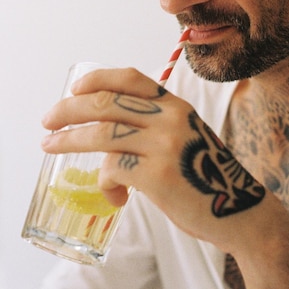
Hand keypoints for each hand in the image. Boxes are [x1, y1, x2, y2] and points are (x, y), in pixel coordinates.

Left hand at [41, 67, 288, 287]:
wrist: (240, 210)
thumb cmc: (207, 177)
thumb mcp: (185, 138)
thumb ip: (151, 128)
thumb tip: (104, 138)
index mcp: (176, 105)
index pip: (131, 77)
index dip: (97, 78)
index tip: (75, 88)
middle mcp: (170, 117)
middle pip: (106, 103)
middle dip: (68, 110)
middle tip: (48, 121)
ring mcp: (164, 144)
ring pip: (101, 134)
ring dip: (68, 140)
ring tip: (49, 146)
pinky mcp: (157, 175)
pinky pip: (112, 170)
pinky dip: (105, 183)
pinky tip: (116, 196)